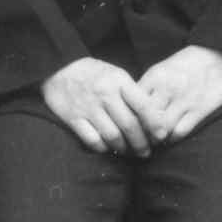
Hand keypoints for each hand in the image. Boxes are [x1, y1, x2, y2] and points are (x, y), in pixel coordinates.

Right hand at [40, 55, 157, 155]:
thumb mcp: (116, 74)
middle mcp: (105, 94)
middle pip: (129, 124)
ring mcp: (88, 107)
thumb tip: (152, 117)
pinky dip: (103, 148)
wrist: (59, 68)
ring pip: (112, 136)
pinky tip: (109, 149)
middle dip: (141, 142)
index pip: (143, 105)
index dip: (155, 123)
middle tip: (147, 152)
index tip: (162, 136)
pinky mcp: (73, 118)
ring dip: (124, 148)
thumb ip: (131, 93)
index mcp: (119, 80)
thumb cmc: (94, 73)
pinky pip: (92, 140)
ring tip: (130, 153)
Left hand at [134, 44, 221, 140]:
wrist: (219, 55)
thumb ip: (145, 89)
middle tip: (135, 140)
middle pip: (143, 120)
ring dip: (154, 139)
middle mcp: (168, 88)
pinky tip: (169, 137)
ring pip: (159, 130)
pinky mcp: (200, 110)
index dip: (126, 119)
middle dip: (138, 133)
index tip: (125, 127)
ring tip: (151, 141)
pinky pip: (179, 132)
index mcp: (155, 77)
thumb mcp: (161, 70)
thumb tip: (127, 111)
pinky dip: (171, 139)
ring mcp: (184, 100)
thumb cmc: (186, 65)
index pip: (131, 104)